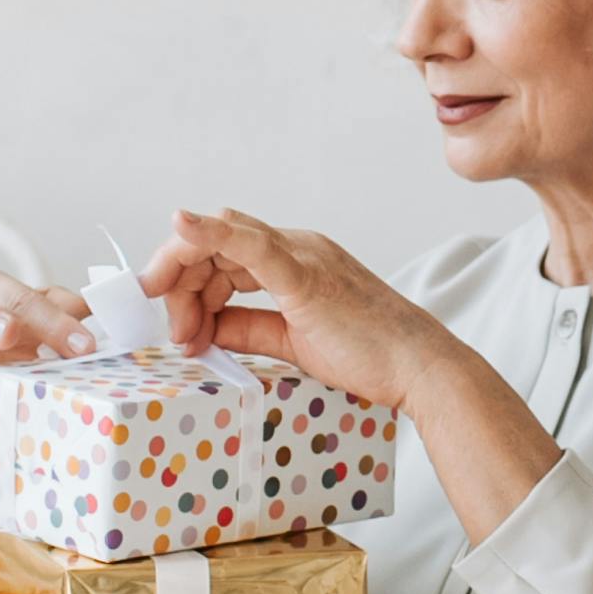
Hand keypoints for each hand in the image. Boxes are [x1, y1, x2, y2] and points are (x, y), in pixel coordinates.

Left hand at [135, 212, 448, 414]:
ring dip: (188, 282)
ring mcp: (303, 255)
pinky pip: (251, 246)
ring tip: (186, 333)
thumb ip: (247, 329)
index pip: (223, 253)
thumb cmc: (369, 353)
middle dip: (180, 281)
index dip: (189, 284)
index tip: (179, 325)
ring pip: (223, 243)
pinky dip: (211, 233)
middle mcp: (297, 247)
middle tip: (175, 332)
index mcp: (295, 259)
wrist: (417, 367)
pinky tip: (181, 226)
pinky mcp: (306, 275)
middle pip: (215, 244)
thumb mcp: (291, 341)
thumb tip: (204, 331)